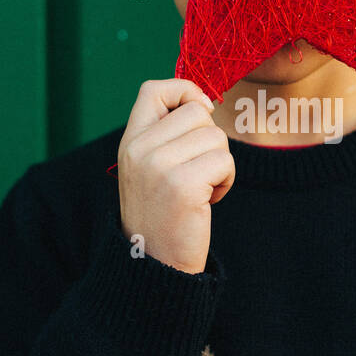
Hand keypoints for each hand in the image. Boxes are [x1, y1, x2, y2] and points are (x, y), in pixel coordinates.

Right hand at [117, 78, 234, 273]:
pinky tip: (207, 202)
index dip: (185, 92)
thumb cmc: (163, 214)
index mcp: (129, 141)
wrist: (156, 265)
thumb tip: (203, 101)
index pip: (154, 89)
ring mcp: (158, 166)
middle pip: (197, 112)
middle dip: (210, 140)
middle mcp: (138, 149)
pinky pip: (225, 161)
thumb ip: (166, 135)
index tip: (200, 114)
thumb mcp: (150, 168)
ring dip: (220, 164)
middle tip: (198, 171)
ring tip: (201, 190)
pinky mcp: (182, 185)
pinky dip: (226, 181)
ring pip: (216, 136)